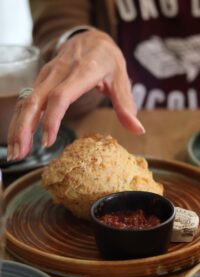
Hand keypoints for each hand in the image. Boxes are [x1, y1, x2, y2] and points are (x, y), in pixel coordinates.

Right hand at [7, 28, 144, 160]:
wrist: (91, 36)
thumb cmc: (107, 58)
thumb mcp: (121, 77)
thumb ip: (126, 105)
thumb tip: (138, 130)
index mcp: (82, 71)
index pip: (61, 96)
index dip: (52, 119)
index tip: (47, 142)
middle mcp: (60, 71)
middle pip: (35, 100)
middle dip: (25, 128)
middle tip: (19, 154)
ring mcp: (48, 74)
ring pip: (27, 100)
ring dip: (18, 126)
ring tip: (15, 152)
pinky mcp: (42, 78)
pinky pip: (27, 99)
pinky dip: (20, 119)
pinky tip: (18, 136)